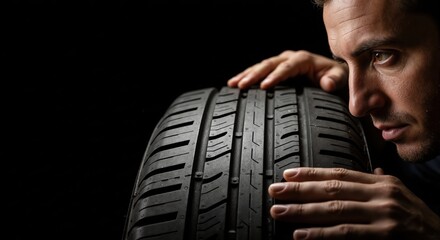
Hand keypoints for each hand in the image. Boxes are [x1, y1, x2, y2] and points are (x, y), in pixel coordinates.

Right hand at [227, 50, 347, 90]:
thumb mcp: (339, 78)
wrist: (332, 76)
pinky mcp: (275, 69)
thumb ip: (335, 80)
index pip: (286, 67)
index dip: (275, 76)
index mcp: (303, 59)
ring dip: (246, 75)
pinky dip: (247, 76)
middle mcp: (289, 58)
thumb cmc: (335, 77)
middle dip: (254, 75)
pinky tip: (235, 84)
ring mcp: (280, 63)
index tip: (263, 86)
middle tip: (242, 85)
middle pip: (269, 65)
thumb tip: (327, 84)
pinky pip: (259, 71)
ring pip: (260, 66)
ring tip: (233, 84)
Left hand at [268, 167, 439, 239]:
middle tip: (275, 190)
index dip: (312, 173)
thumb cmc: (418, 218)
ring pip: (334, 210)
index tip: (288, 174)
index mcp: (380, 183)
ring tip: (279, 211)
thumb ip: (381, 182)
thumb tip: (370, 171)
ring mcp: (383, 214)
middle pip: (332, 188)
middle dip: (300, 190)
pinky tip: (301, 234)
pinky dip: (321, 234)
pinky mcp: (385, 235)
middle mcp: (380, 194)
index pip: (339, 173)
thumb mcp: (400, 194)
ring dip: (303, 211)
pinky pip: (346, 234)